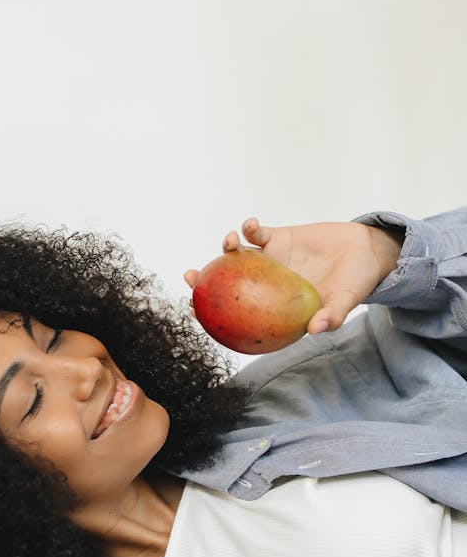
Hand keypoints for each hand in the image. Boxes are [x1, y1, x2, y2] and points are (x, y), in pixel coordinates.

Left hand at [184, 217, 403, 334]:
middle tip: (190, 277)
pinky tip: (248, 226)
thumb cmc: (355, 283)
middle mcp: (266, 284)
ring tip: (230, 242)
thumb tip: (316, 330)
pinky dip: (250, 228)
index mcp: (275, 305)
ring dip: (228, 248)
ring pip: (238, 256)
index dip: (214, 316)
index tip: (194, 314)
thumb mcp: (345, 302)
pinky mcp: (278, 238)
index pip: (239, 315)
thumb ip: (331, 316)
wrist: (367, 252)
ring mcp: (270, 261)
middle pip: (228, 284)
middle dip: (204, 280)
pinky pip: (257, 234)